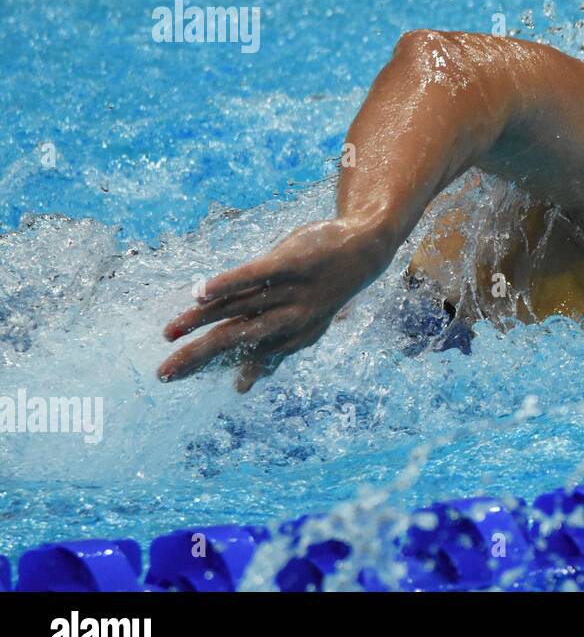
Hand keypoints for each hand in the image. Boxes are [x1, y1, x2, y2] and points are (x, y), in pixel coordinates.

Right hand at [159, 218, 390, 391]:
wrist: (366, 249)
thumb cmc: (326, 290)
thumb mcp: (307, 327)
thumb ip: (274, 353)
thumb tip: (242, 387)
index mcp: (292, 337)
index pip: (244, 356)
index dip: (211, 369)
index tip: (177, 381)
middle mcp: (289, 318)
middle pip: (237, 340)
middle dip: (199, 358)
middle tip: (163, 374)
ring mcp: (291, 290)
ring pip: (239, 308)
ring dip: (202, 320)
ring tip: (169, 332)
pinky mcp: (291, 262)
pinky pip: (254, 275)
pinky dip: (227, 283)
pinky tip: (199, 292)